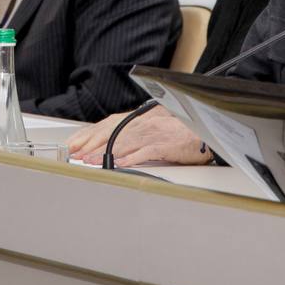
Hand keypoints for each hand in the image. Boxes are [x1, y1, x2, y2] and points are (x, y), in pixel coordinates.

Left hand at [72, 106, 211, 167]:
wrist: (207, 131)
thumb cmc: (182, 132)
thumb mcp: (155, 129)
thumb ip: (137, 134)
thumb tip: (118, 147)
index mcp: (141, 119)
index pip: (110, 125)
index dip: (91, 135)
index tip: (77, 144)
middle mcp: (145, 124)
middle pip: (113, 134)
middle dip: (93, 145)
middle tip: (77, 155)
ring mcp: (154, 134)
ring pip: (124, 143)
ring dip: (105, 154)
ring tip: (91, 162)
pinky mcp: (165, 145)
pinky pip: (145, 152)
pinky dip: (131, 158)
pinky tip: (119, 164)